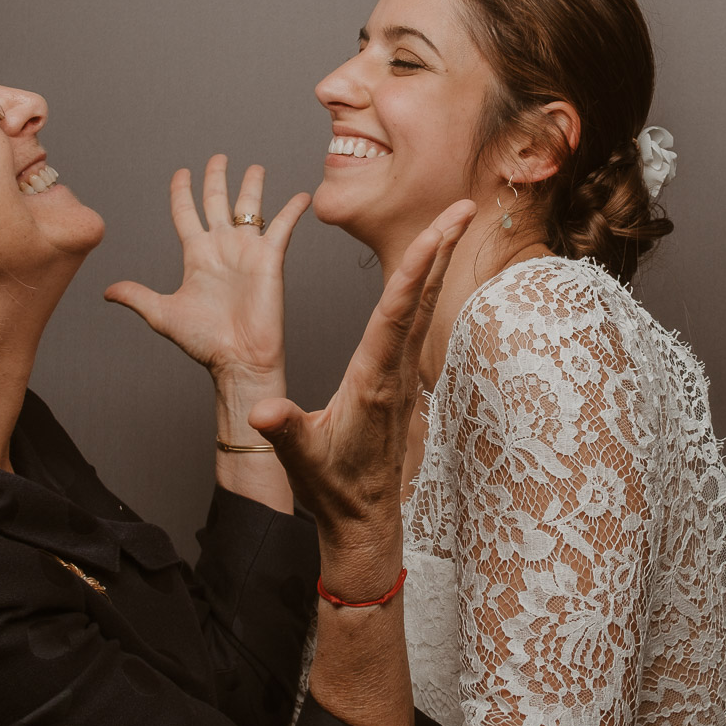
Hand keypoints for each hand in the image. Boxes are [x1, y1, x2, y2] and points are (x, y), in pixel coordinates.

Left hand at [106, 155, 311, 388]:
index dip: (182, 191)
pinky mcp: (270, 259)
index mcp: (196, 255)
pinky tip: (302, 195)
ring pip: (249, 207)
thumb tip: (107, 291)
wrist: (238, 358)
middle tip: (218, 157)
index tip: (181, 172)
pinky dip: (292, 210)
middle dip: (216, 178)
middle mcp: (222, 247)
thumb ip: (137, 296)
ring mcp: (247, 251)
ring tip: (254, 167)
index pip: (186, 212)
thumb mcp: (163, 314)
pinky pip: (283, 226)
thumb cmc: (204, 341)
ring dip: (252, 186)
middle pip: (217, 202)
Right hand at [250, 200, 476, 592]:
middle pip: (420, 299)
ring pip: (422, 306)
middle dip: (441, 249)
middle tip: (464, 207)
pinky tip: (429, 267)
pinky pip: (415, 320)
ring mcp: (401, 374)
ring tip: (455, 219)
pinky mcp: (399, 377)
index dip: (412, 275)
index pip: (393, 318)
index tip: (432, 237)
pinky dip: (424, 286)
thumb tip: (261, 411)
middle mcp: (394, 371)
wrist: (364, 518)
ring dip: (437, 260)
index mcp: (372, 382)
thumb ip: (283, 429)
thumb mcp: (302, 458)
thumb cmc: (332, 488)